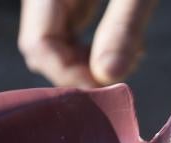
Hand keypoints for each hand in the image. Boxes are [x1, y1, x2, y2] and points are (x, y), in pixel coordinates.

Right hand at [18, 0, 156, 87]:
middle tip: (123, 74)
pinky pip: (73, 29)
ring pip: (58, 42)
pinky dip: (96, 45)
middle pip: (45, 47)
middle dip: (82, 71)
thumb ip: (124, 25)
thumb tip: (109, 76)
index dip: (69, 75)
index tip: (107, 89)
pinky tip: (126, 46)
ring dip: (91, 62)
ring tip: (132, 56)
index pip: (38, 45)